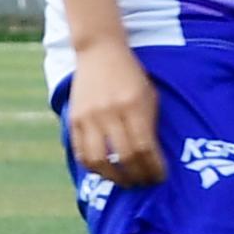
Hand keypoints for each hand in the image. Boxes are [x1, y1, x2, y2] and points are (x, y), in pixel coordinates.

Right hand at [66, 39, 165, 186]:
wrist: (100, 51)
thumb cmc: (131, 75)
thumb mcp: (149, 94)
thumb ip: (149, 123)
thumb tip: (152, 157)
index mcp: (134, 105)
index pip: (145, 147)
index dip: (153, 168)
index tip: (159, 177)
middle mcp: (110, 112)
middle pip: (124, 157)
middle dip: (137, 176)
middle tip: (144, 183)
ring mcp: (89, 116)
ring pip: (99, 161)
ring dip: (113, 178)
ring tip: (124, 181)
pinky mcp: (74, 119)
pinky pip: (81, 152)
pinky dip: (94, 167)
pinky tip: (105, 171)